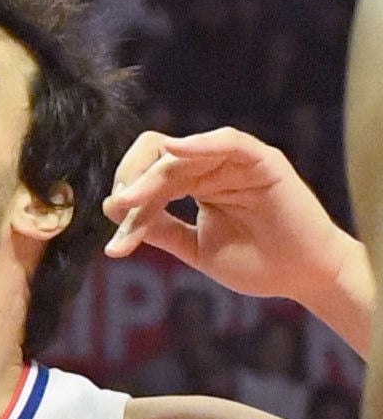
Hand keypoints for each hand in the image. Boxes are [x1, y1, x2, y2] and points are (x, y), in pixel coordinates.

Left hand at [106, 126, 368, 322]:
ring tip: (129, 200)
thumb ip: (162, 229)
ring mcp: (234, 161)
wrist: (305, 277)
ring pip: (180, 152)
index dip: (129, 206)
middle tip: (117, 212)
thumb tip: (114, 211)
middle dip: (131, 185)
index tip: (117, 245)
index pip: (147, 180)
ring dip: (150, 175)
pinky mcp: (261, 160)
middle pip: (155, 159)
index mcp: (193, 183)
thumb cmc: (258, 263)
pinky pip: (227, 141)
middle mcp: (210, 167)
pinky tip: (173, 152)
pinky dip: (199, 143)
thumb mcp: (197, 248)